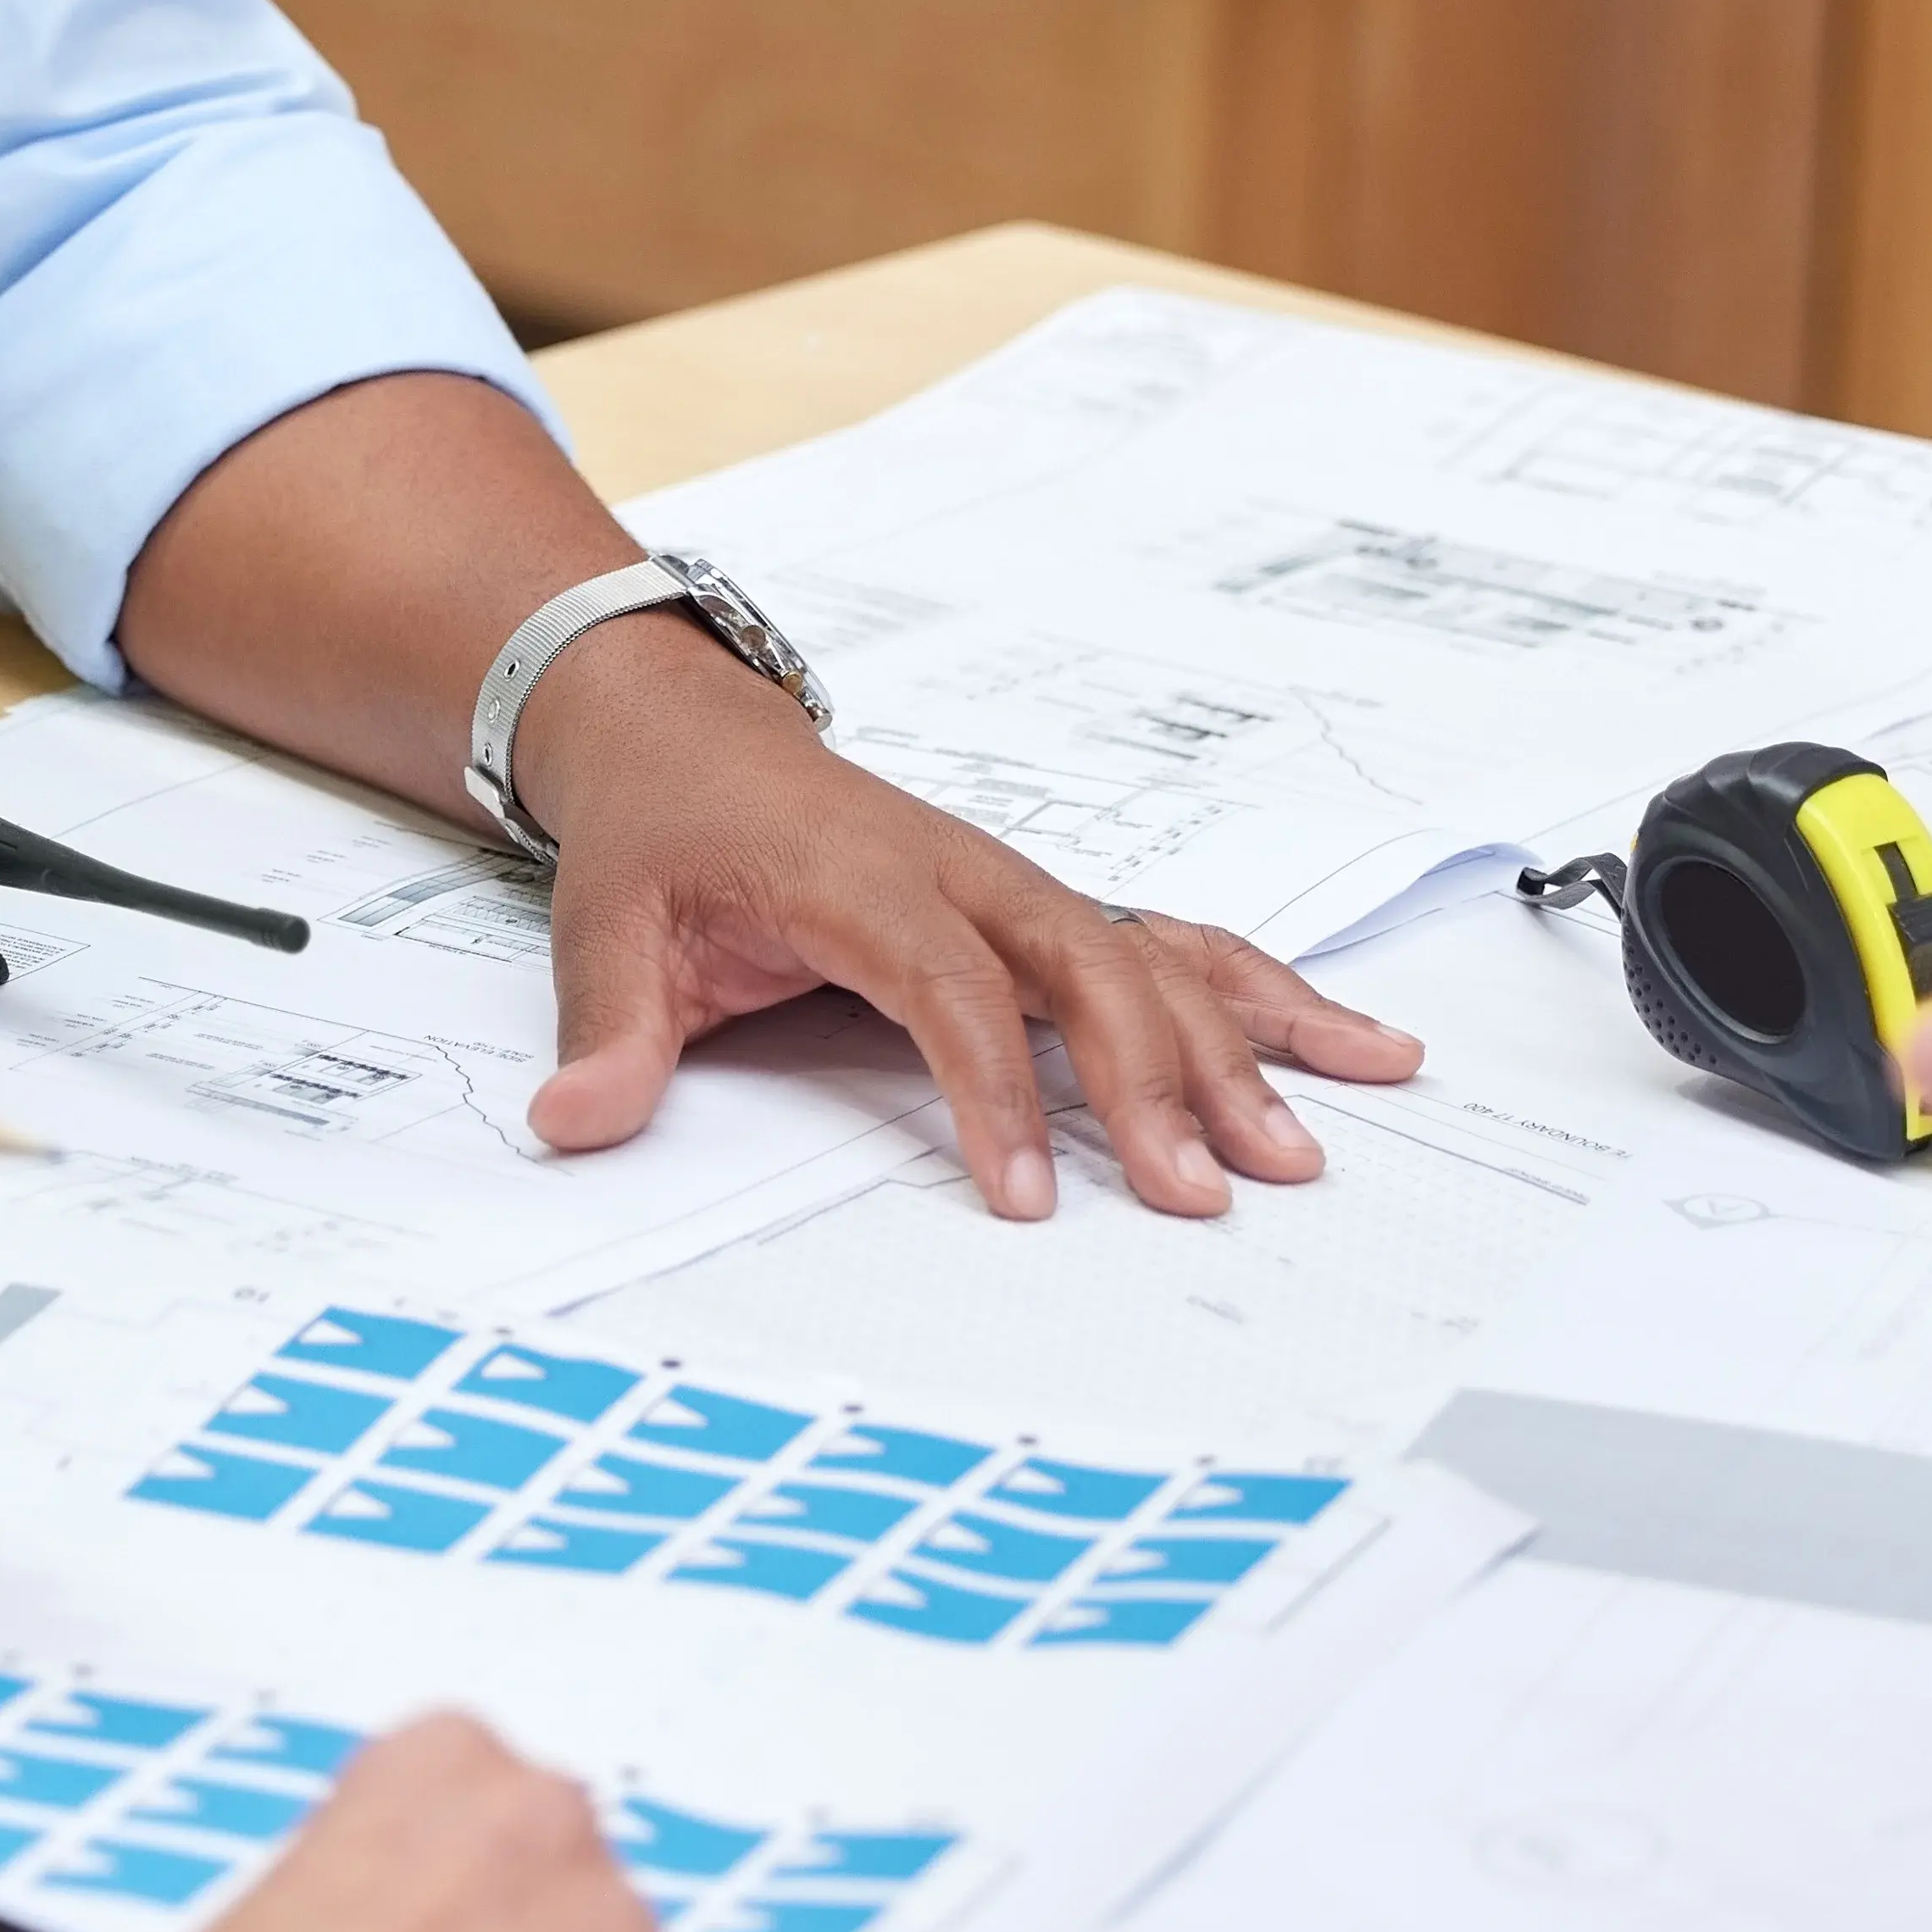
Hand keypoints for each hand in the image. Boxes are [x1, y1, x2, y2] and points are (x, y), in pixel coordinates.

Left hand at [505, 630, 1419, 1217]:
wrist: (687, 735)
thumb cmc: (662, 835)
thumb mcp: (607, 924)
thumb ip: (608, 1031)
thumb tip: (576, 1122)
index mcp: (863, 877)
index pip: (949, 986)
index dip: (991, 1089)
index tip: (1024, 1196)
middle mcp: (966, 873)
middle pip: (1087, 969)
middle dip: (1154, 1081)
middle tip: (1203, 1190)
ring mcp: (1020, 888)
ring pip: (1154, 959)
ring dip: (1238, 1050)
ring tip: (1305, 1147)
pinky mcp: (1049, 912)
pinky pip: (1175, 951)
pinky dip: (1266, 999)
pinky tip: (1356, 1048)